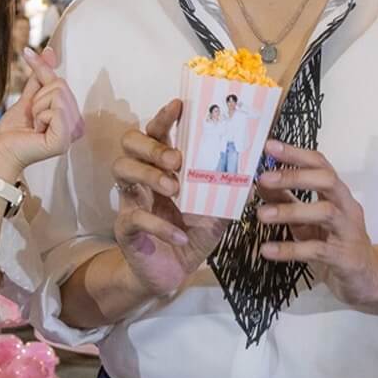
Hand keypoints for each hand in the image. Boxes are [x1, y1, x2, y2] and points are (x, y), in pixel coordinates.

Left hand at [0, 48, 83, 169]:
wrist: (0, 151)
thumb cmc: (13, 130)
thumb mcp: (29, 97)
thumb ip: (41, 76)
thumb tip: (49, 51)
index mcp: (72, 118)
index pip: (60, 82)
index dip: (42, 69)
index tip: (27, 52)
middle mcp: (77, 126)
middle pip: (60, 86)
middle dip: (38, 98)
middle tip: (32, 118)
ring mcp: (72, 134)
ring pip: (57, 95)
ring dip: (37, 108)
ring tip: (34, 126)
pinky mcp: (64, 140)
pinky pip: (55, 110)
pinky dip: (40, 116)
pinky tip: (37, 131)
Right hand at [110, 99, 229, 297]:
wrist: (174, 272)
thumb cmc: (193, 232)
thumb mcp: (217, 209)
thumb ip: (230, 187)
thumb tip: (256, 164)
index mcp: (162, 165)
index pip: (157, 130)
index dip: (164, 116)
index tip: (179, 106)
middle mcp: (142, 176)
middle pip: (130, 141)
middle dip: (153, 145)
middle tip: (176, 160)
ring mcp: (130, 200)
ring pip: (121, 169)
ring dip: (149, 174)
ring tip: (174, 188)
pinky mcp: (125, 228)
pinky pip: (134, 218)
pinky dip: (160, 225)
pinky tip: (180, 234)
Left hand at [254, 141, 377, 307]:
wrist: (365, 279)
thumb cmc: (334, 244)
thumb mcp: (307, 222)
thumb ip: (287, 201)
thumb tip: (260, 184)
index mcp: (337, 194)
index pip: (320, 164)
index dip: (296, 154)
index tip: (270, 146)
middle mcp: (346, 207)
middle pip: (328, 181)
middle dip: (295, 176)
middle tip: (264, 179)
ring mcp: (348, 232)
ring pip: (325, 213)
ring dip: (291, 211)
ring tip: (261, 215)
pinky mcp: (345, 257)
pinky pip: (317, 250)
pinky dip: (290, 249)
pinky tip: (268, 250)